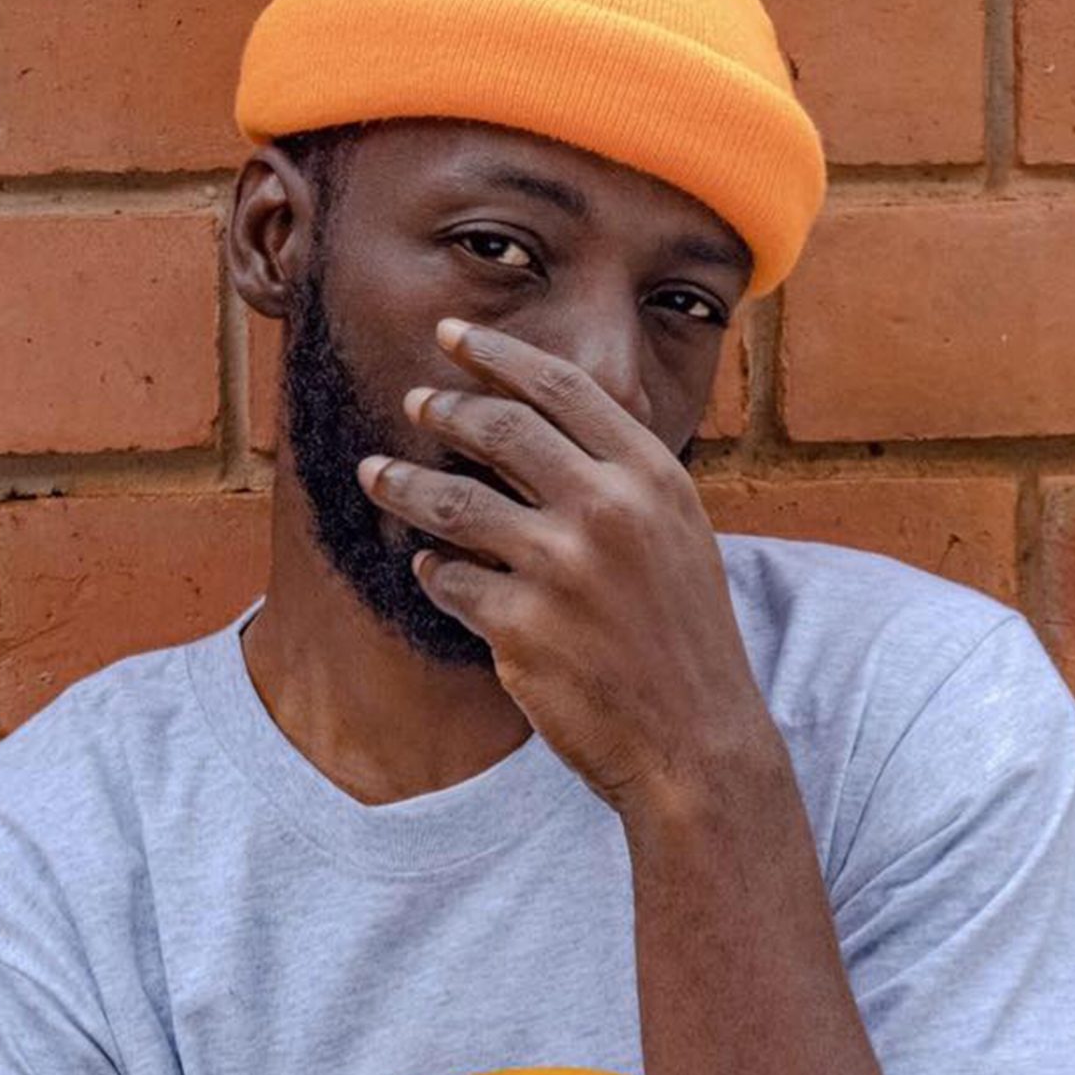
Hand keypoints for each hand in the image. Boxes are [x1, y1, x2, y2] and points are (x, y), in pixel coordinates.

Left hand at [355, 316, 779, 816]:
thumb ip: (619, 476)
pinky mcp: (520, 628)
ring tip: (376, 473)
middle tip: (413, 399)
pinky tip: (430, 569)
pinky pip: (448, 581)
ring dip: (403, 482)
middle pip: (499, 429)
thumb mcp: (675, 533)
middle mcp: (608, 511)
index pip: (561, 387)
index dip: (497, 353)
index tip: (452, 333)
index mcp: (652, 477)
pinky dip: (433, 572)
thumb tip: (533, 423)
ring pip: (453, 502)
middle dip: (444, 406)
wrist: (697, 740)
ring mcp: (561, 569)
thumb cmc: (683, 633)